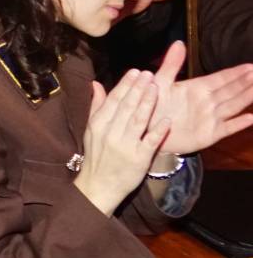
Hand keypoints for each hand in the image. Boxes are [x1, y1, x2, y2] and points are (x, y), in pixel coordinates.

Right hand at [73, 71, 167, 214]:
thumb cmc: (97, 156)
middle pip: (127, 106)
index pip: (114, 100)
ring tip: (156, 88)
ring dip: (148, 103)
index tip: (135, 72)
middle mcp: (111, 133)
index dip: (125, 85)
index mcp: (98, 124)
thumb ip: (96, 106)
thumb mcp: (91, 130)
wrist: (99, 186)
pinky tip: (166, 119)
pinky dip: (158, 130)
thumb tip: (96, 84)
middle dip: (138, 89)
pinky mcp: (138, 159)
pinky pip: (150, 141)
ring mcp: (125, 146)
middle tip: (149, 74)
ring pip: (138, 120)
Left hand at [148, 43, 252, 154]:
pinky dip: (238, 124)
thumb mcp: (160, 82)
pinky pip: (226, 128)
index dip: (237, 72)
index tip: (251, 66)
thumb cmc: (152, 104)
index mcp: (197, 88)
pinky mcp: (209, 134)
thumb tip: (179, 43)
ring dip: (246, 98)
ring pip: (233, 106)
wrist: (146, 130)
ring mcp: (210, 118)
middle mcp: (207, 102)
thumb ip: (172, 64)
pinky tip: (250, 118)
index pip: (222, 78)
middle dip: (247, 82)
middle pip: (232, 90)